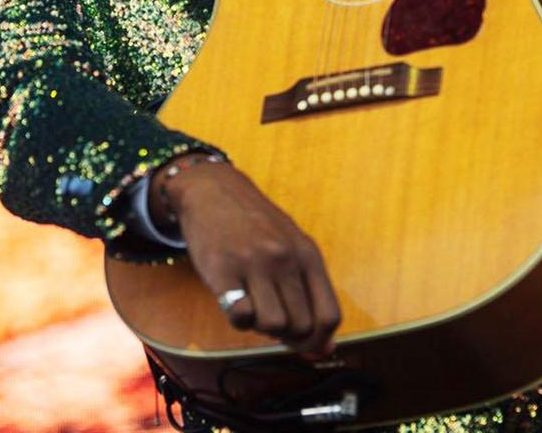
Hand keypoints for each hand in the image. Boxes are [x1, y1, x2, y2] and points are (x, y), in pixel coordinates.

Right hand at [155, 156, 341, 355]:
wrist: (213, 191)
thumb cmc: (256, 226)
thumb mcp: (293, 249)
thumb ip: (311, 295)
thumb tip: (324, 350)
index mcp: (308, 254)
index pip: (329, 316)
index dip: (318, 340)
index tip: (303, 342)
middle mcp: (285, 258)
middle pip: (301, 327)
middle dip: (287, 335)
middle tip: (271, 317)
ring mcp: (254, 263)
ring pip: (273, 326)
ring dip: (261, 327)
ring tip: (253, 306)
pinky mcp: (222, 270)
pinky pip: (240, 317)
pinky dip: (238, 319)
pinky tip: (233, 300)